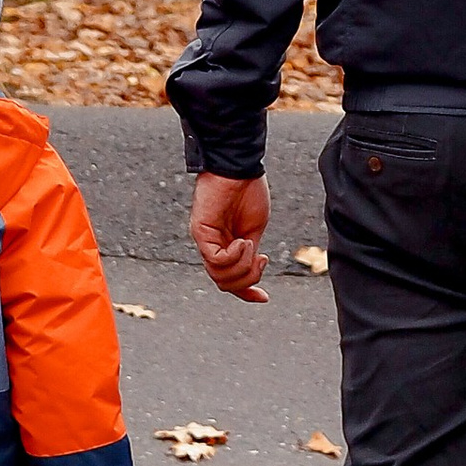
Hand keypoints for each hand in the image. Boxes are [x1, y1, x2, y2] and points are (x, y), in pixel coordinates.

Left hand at [190, 169, 270, 301]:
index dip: (247, 293)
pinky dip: (234, 257)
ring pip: (220, 276)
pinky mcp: (200, 232)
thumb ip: (250, 253)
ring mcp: (205, 240)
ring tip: (251, 246)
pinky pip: (216, 260)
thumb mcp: (255, 229)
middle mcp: (212, 246)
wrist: (240, 167)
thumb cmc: (248, 191)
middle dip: (249, 279)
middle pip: (226, 283)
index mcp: (226, 245)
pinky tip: (243, 242)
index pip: (230, 279)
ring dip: (243, 267)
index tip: (264, 298)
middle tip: (261, 260)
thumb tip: (252, 271)